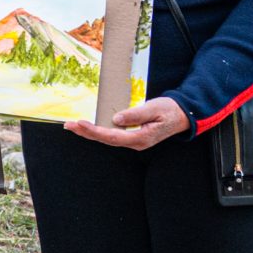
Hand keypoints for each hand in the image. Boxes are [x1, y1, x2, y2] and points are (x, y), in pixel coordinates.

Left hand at [67, 95, 190, 149]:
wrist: (183, 115)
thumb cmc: (170, 110)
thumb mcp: (154, 109)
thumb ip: (136, 114)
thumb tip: (116, 119)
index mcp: (141, 138)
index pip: (112, 136)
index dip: (94, 130)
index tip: (80, 123)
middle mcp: (135, 142)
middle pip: (106, 139)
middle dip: (86, 132)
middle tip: (68, 125)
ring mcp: (134, 140)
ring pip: (107, 138)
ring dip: (89, 132)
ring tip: (73, 126)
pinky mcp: (133, 135)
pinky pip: (112, 135)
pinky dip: (98, 131)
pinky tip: (88, 127)